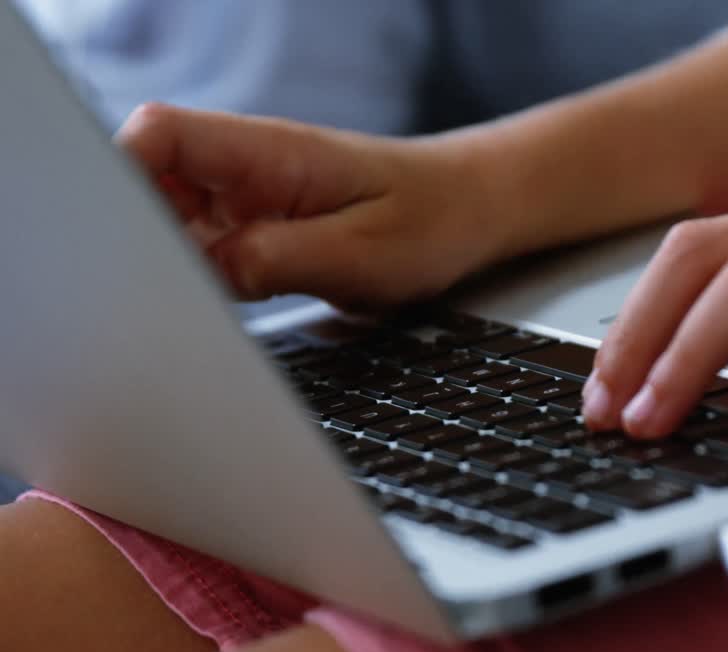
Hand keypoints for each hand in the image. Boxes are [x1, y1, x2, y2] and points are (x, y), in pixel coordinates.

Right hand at [115, 104, 508, 311]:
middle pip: (147, 183)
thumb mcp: (359, 254)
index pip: (158, 136)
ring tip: (218, 296)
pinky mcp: (256, 229)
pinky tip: (231, 302)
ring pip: (169, 223)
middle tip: (178, 287)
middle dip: (142, 235)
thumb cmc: (430, 221)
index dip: (121, 176)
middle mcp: (245, 168)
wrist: (469, 212)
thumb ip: (277, 259)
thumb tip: (205, 269)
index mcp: (266, 152)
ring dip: (174, 263)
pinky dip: (202, 278)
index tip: (121, 236)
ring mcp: (247, 198)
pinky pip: (204, 250)